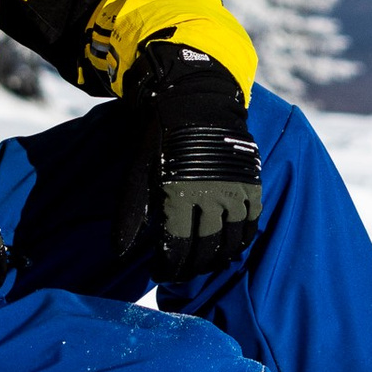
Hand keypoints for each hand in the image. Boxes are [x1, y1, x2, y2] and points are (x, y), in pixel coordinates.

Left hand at [111, 45, 264, 277]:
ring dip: (217, 258)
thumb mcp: (138, 173)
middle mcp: (211, 197)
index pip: (177, 249)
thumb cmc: (158, 137)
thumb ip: (131, 215)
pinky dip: (241, 240)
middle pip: (206, 250)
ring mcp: (235, 190)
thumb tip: (120, 254)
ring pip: (231, 242)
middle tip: (181, 271)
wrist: (194, 100)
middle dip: (191, 267)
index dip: (168, 267)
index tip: (160, 271)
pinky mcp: (251, 183)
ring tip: (204, 262)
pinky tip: (229, 247)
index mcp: (179, 195)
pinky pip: (251, 223)